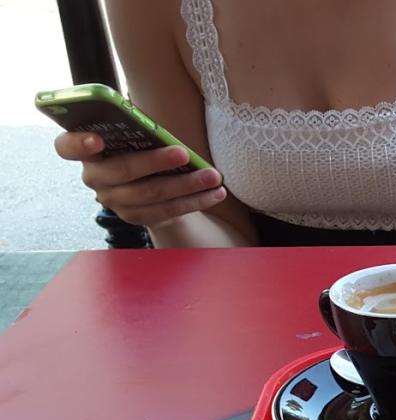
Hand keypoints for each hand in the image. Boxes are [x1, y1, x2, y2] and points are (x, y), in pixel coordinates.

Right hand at [54, 131, 227, 227]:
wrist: (148, 183)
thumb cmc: (138, 146)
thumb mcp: (133, 130)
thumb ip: (133, 121)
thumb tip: (147, 112)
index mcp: (85, 150)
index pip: (66, 146)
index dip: (79, 144)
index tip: (98, 139)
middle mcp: (94, 178)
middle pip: (123, 172)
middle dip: (156, 162)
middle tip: (184, 153)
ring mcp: (114, 201)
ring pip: (151, 195)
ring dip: (186, 185)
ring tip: (213, 176)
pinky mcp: (135, 218)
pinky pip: (167, 212)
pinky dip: (194, 202)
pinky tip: (216, 193)